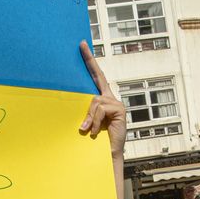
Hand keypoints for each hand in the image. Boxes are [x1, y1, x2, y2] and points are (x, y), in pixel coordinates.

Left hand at [78, 42, 127, 198]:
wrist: (107, 155)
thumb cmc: (95, 140)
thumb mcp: (87, 123)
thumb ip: (86, 113)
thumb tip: (80, 116)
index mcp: (101, 100)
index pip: (95, 77)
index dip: (89, 62)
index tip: (82, 46)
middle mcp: (110, 98)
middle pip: (99, 76)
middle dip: (89, 60)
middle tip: (81, 44)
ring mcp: (115, 104)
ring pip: (94, 101)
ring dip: (89, 117)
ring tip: (88, 130)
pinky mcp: (119, 110)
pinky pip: (100, 109)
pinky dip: (94, 121)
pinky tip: (94, 132)